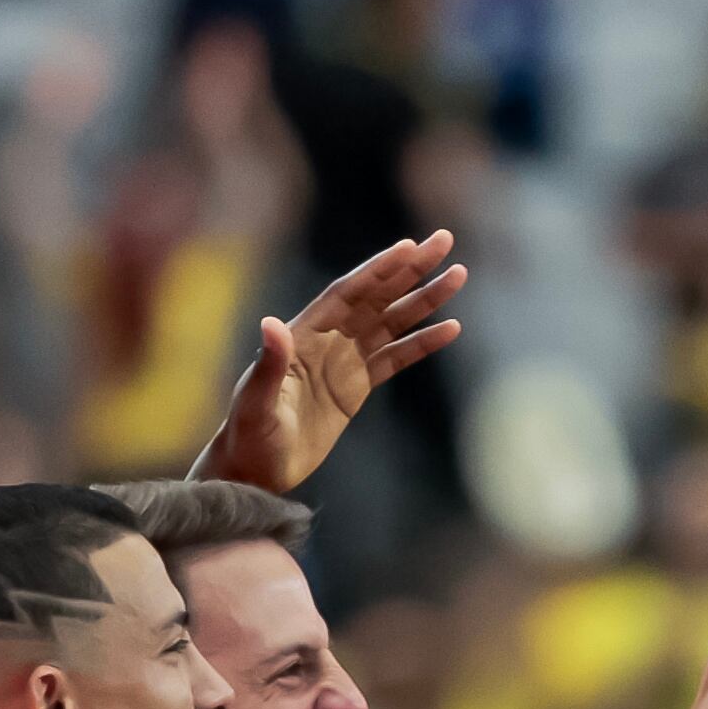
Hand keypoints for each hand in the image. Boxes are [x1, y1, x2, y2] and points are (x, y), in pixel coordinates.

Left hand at [195, 232, 467, 492]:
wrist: (256, 467)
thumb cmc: (249, 434)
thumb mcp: (256, 401)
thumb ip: (270, 363)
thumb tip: (272, 324)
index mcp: (304, 334)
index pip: (349, 293)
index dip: (379, 270)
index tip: (409, 248)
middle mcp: (328, 339)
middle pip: (378, 296)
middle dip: (411, 269)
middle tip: (444, 241)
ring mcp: (345, 361)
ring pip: (393, 321)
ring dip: (425, 299)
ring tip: (458, 277)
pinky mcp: (357, 386)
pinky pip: (396, 358)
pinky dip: (422, 343)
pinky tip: (451, 329)